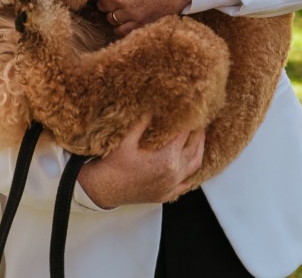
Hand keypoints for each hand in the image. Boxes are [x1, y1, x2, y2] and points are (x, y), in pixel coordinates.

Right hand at [77, 117, 203, 206]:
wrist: (101, 190)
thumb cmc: (111, 164)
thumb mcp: (126, 139)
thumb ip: (142, 121)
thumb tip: (154, 106)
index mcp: (167, 159)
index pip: (184, 134)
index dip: (188, 120)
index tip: (191, 108)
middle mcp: (173, 174)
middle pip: (193, 148)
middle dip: (197, 132)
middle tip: (199, 118)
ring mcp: (170, 186)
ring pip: (194, 165)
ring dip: (198, 150)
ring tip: (200, 136)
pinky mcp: (165, 195)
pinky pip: (185, 184)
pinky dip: (190, 172)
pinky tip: (189, 163)